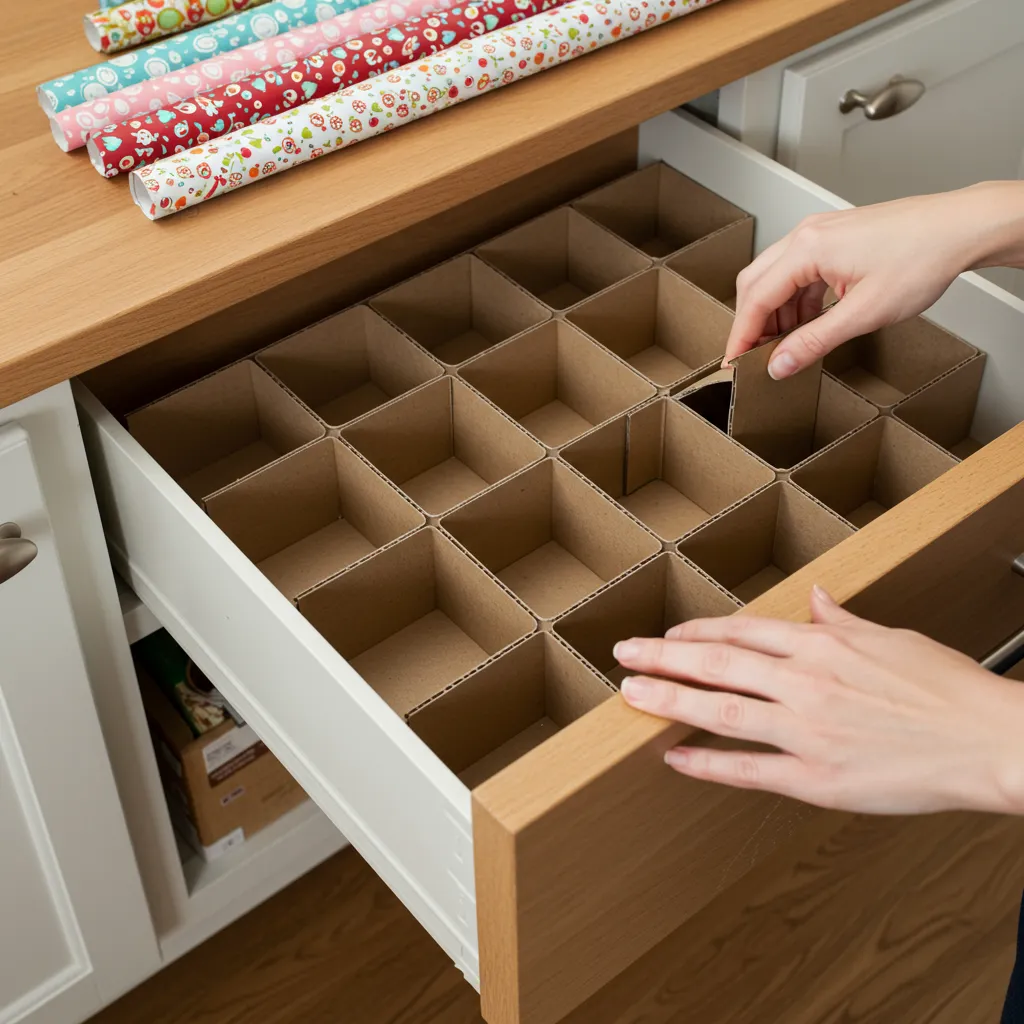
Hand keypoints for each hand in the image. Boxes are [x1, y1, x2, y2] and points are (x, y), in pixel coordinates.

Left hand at [615, 587, 1023, 815]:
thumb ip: (843, 622)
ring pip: (720, 710)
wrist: (990, 742)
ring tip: (631, 695)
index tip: (669, 634)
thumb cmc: (948, 689)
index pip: (742, 630)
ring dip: (668, 700)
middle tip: (624, 654)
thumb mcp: (893, 638)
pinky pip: (748, 770)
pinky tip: (674, 758)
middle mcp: (806, 682)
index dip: (698, 631)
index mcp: (823, 645)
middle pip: (717, 663)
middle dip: (663, 656)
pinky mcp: (817, 779)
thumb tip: (817, 599)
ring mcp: (807, 731)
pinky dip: (706, 763)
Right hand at [724, 181, 1023, 379]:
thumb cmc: (922, 258)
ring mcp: (820, 233)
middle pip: (756, 284)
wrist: (959, 229)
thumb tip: (780, 364)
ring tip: (785, 344)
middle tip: (754, 356)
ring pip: (776, 277)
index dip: (741, 335)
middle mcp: (807, 235)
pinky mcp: (834, 237)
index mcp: (807, 249)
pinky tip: (808, 321)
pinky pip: (799, 271)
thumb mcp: (863, 314)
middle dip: (752, 323)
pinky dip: (795, 299)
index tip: (733, 362)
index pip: (756, 299)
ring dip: (775, 313)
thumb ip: (814, 342)